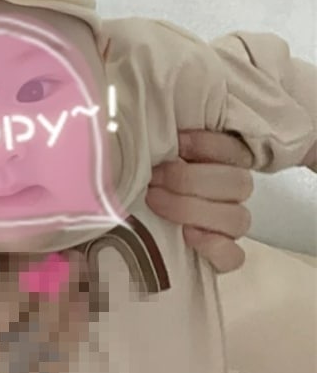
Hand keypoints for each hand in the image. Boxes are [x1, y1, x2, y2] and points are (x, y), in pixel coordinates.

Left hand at [147, 130, 253, 272]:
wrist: (135, 233)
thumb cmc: (144, 184)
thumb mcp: (150, 159)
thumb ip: (158, 144)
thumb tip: (141, 115)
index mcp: (222, 163)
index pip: (233, 148)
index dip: (207, 144)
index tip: (176, 143)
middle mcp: (231, 194)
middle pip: (237, 183)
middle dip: (189, 179)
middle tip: (153, 179)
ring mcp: (230, 227)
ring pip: (238, 218)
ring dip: (193, 209)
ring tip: (156, 203)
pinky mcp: (223, 257)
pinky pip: (234, 256)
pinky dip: (214, 247)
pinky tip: (188, 236)